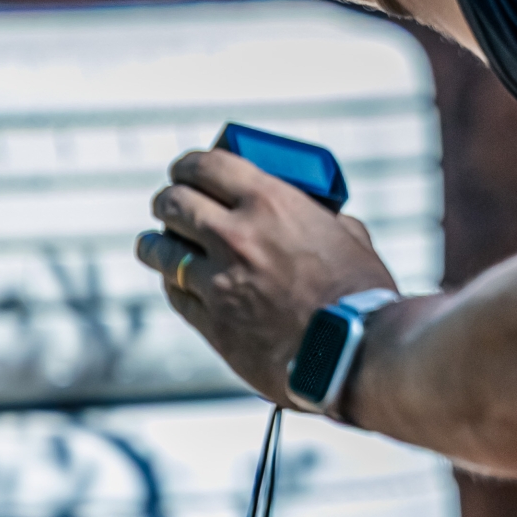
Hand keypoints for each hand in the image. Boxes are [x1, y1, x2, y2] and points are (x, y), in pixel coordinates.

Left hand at [138, 146, 397, 407]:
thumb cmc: (360, 291)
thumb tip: (308, 213)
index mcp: (269, 202)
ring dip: (156, 243)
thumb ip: (315, 217)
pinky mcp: (213, 323)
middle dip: (168, 201)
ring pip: (161, 251)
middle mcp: (235, 235)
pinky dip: (172, 283)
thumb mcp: (346, 233)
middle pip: (174, 204)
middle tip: (170, 205)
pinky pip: (175, 294)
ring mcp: (219, 281)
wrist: (356, 351)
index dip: (189, 165)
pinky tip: (175, 279)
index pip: (206, 165)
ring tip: (156, 243)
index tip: (185, 170)